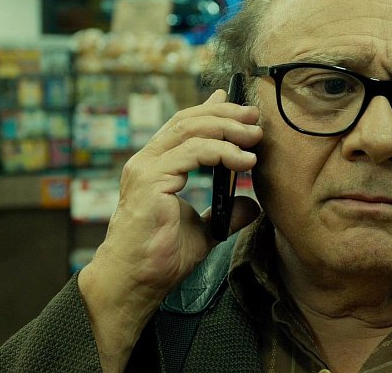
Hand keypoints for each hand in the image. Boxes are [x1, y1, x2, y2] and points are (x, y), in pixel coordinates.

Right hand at [78, 89, 262, 370]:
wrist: (136, 281)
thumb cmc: (161, 259)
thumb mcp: (204, 231)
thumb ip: (225, 214)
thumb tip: (252, 205)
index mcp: (155, 167)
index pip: (184, 127)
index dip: (211, 112)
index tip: (239, 109)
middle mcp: (147, 161)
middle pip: (188, 121)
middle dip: (225, 115)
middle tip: (254, 119)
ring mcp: (146, 167)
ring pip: (190, 130)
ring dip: (228, 129)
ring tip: (255, 138)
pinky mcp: (150, 178)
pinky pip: (192, 153)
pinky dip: (221, 152)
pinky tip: (244, 160)